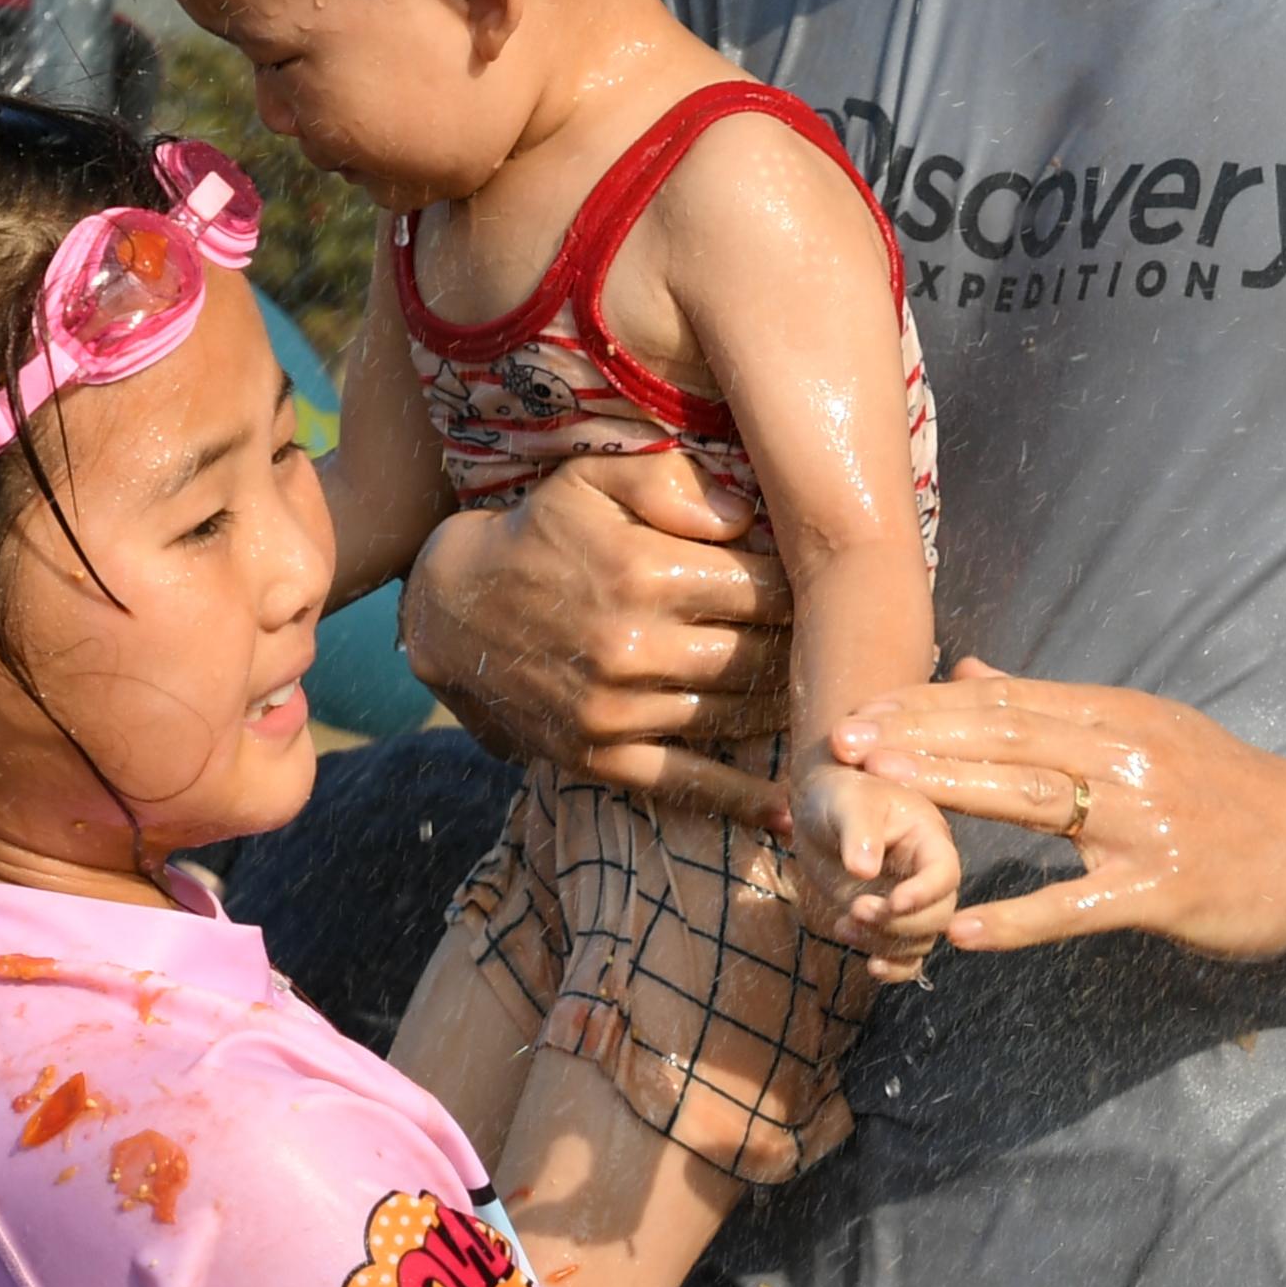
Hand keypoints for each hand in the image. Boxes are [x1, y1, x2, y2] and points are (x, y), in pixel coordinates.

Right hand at [401, 447, 791, 823]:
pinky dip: (741, 801)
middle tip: (832, 641)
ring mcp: (616, 710)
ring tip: (818, 695)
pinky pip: (685, 784)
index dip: (803, 586)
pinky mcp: (599, 757)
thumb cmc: (539, 533)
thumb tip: (749, 515)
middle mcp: (634, 647)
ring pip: (735, 715)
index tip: (826, 586)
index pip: (762, 588)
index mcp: (642, 572)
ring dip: (784, 707)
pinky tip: (788, 807)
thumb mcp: (592, 480)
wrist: (453, 609)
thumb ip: (672, 484)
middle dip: (801, 647)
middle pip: (758, 654)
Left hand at [789, 763, 958, 980]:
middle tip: (856, 908)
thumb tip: (863, 870)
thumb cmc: (839, 792)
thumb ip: (858, 831)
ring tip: (844, 923)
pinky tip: (869, 965)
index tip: (891, 901)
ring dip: (883, 943)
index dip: (924, 894)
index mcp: (929, 839)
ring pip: (918, 941)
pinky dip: (892, 967)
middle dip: (898, 922)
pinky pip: (906, 957)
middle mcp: (928, 874)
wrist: (821, 807)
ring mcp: (910, 901)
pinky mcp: (889, 922)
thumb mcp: (847, 801)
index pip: (944, 874)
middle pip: (938, 916)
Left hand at [833, 659, 1285, 960]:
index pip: (1005, 702)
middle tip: (844, 741)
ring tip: (884, 796)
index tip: (861, 708)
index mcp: (1115, 716)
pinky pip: (1078, 906)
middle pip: (1008, 738)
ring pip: (1036, 801)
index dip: (927, 705)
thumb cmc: (1224, 786)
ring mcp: (1145, 824)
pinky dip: (1019, 919)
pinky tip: (962, 929)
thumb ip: (1049, 704)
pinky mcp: (1163, 891)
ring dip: (954, 795)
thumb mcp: (1142, 726)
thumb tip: (966, 670)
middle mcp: (1125, 758)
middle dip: (920, 737)